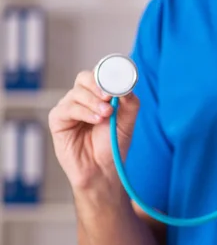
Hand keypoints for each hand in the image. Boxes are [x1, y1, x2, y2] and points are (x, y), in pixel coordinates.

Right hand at [49, 71, 139, 190]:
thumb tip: (127, 86)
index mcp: (98, 96)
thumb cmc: (113, 145)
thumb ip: (129, 103)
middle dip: (98, 85)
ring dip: (93, 102)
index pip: (98, 75)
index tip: (118, 81)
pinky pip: (67, 108)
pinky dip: (83, 112)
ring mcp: (69, 108)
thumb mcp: (127, 122)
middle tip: (109, 97)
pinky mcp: (58, 120)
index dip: (107, 75)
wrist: (103, 169)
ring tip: (106, 115)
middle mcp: (82, 99)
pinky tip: (96, 120)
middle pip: (84, 78)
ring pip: (76, 93)